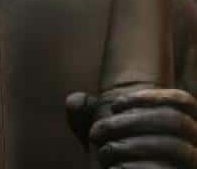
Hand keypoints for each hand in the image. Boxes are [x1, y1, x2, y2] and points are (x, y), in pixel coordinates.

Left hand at [66, 88, 196, 167]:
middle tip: (98, 130)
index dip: (151, 96)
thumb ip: (88, 113)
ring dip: (132, 145)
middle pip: (175, 121)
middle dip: (132, 121)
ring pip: (174, 146)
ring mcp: (191, 165)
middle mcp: (195, 146)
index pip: (183, 101)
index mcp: (182, 128)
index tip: (114, 104)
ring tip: (104, 152)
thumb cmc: (113, 158)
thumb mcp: (101, 134)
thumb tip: (74, 101)